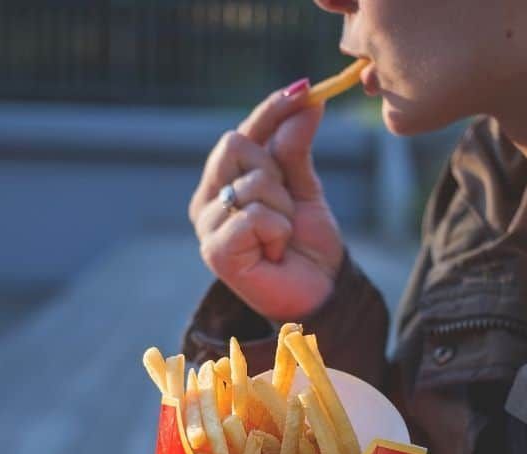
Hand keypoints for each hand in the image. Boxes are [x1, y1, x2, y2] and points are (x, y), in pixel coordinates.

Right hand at [188, 83, 344, 322]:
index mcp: (223, 183)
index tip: (305, 88)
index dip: (270, 109)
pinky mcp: (215, 252)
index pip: (241, 132)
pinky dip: (277, 231)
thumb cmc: (307, 246)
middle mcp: (207, 202)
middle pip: (235, 144)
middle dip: (276, 171)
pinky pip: (254, 215)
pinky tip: (275, 253)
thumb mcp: (305, 189)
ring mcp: (207, 227)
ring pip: (251, 182)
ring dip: (283, 209)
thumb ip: (296, 148)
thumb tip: (307, 100)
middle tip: (287, 208)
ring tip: (282, 238)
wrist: (320, 293)